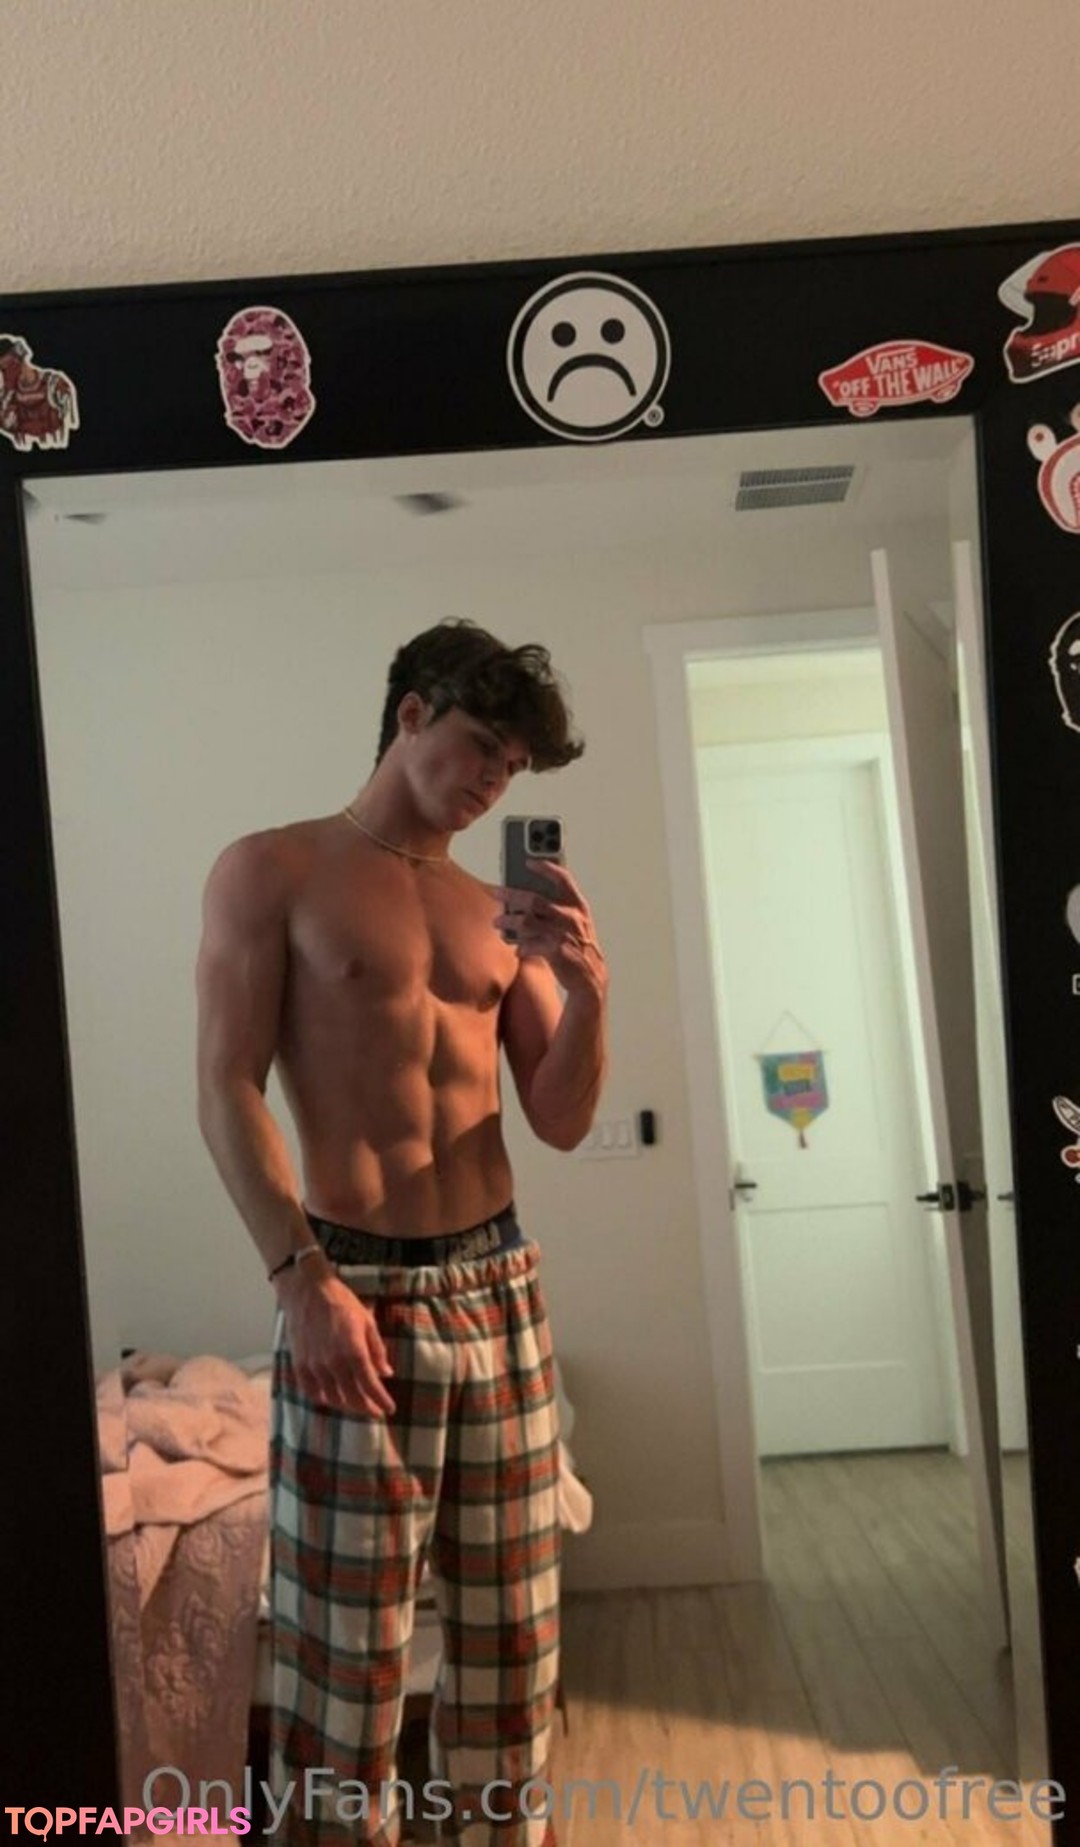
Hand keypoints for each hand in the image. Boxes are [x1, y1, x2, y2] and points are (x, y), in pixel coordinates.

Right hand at [277, 1261, 395, 1416]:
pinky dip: (322, 1399)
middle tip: (375, 1412)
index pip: (370, 1385)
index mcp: (354, 1351)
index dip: (381, 1400)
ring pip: (332, 1398)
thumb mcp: (367, 1321)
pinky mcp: (299, 1364)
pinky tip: (330, 1399)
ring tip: (356, 1406)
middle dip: (366, 1408)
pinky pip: (310, 1391)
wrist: (308, 1291)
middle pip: (353, 1397)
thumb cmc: (341, 1303)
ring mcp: (315, 1366)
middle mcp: (334, 1363)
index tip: (389, 1409)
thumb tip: (386, 1373)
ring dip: (347, 1406)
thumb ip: (377, 1350)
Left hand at [494, 859, 607, 995]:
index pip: (563, 879)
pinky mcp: (557, 952)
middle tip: (495, 892)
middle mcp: (572, 917)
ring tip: (497, 922)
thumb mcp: (575, 922)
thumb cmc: (578, 945)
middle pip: (535, 900)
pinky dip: (520, 946)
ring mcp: (564, 934)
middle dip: (511, 894)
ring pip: (527, 922)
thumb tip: (521, 898)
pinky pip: (530, 945)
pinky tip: (516, 948)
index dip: (546, 868)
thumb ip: (555, 907)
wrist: (591, 977)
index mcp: (578, 905)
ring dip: (508, 921)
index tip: (528, 861)